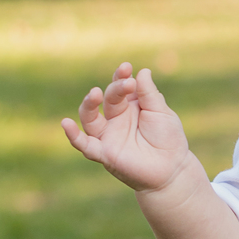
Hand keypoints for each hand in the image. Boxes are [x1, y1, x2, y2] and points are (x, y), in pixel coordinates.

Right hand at [61, 64, 189, 192]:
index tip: (127, 68)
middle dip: (115, 89)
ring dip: (88, 104)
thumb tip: (142, 71)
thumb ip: (149, 93)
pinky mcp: (104, 153)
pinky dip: (74, 136)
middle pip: (108, 99)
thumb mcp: (161, 112)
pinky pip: (85, 144)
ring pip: (89, 118)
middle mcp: (116, 118)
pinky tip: (66, 124)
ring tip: (95, 94)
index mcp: (130, 105)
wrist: (172, 170)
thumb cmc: (168, 139)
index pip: (120, 87)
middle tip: (127, 84)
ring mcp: (108, 135)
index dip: (121, 77)